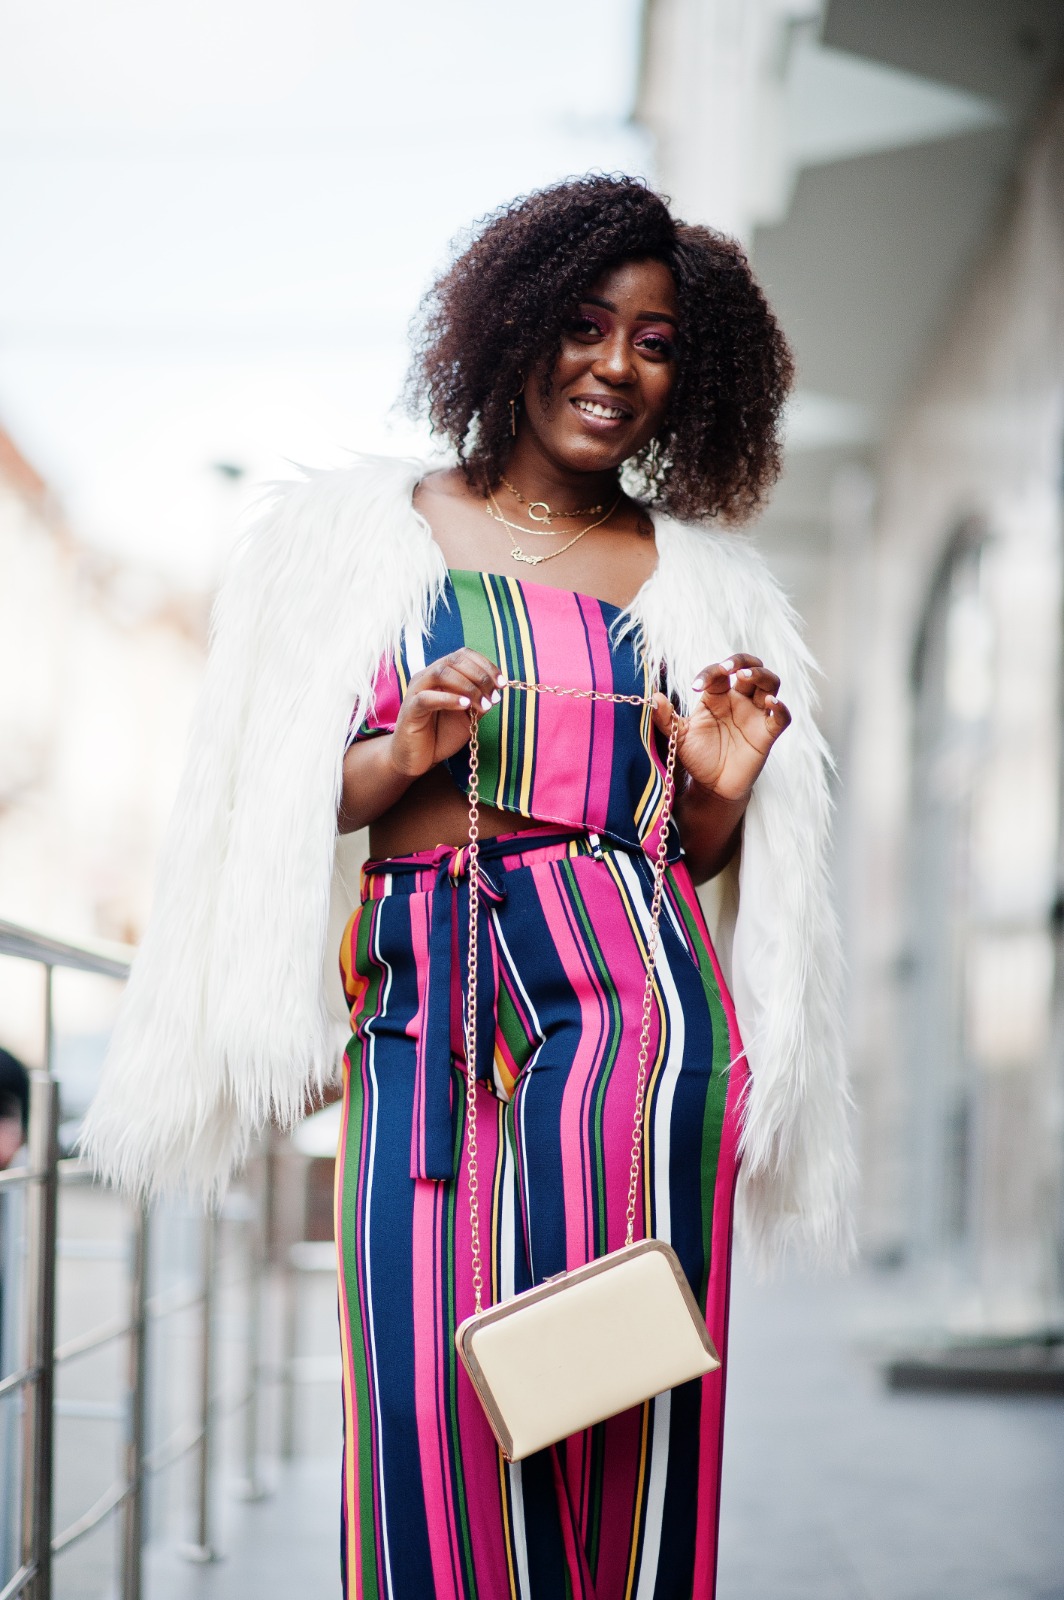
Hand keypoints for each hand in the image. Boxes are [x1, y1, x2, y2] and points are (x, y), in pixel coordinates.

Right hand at [389, 648, 503, 777]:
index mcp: (440, 674)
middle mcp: (426, 677)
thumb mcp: (467, 715)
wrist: (418, 760)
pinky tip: (466, 706)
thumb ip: (479, 700)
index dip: (485, 665)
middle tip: (495, 695)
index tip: (502, 683)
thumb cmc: (441, 735)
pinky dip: (450, 699)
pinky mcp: (410, 709)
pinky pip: (428, 697)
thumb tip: (497, 689)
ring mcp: (416, 691)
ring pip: (442, 673)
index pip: (463, 655)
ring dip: (468, 687)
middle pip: (454, 661)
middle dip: (480, 675)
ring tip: (484, 705)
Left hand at [652, 654, 790, 802]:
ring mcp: (755, 715)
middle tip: (728, 669)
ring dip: (761, 675)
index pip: (720, 673)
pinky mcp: (767, 734)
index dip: (710, 672)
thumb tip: (652, 698)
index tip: (695, 686)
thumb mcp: (679, 736)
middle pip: (751, 668)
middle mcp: (739, 700)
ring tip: (745, 676)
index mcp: (718, 696)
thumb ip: (665, 718)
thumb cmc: (698, 756)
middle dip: (741, 662)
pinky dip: (781, 708)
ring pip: (770, 684)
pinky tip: (771, 703)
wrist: (712, 787)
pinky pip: (782, 717)